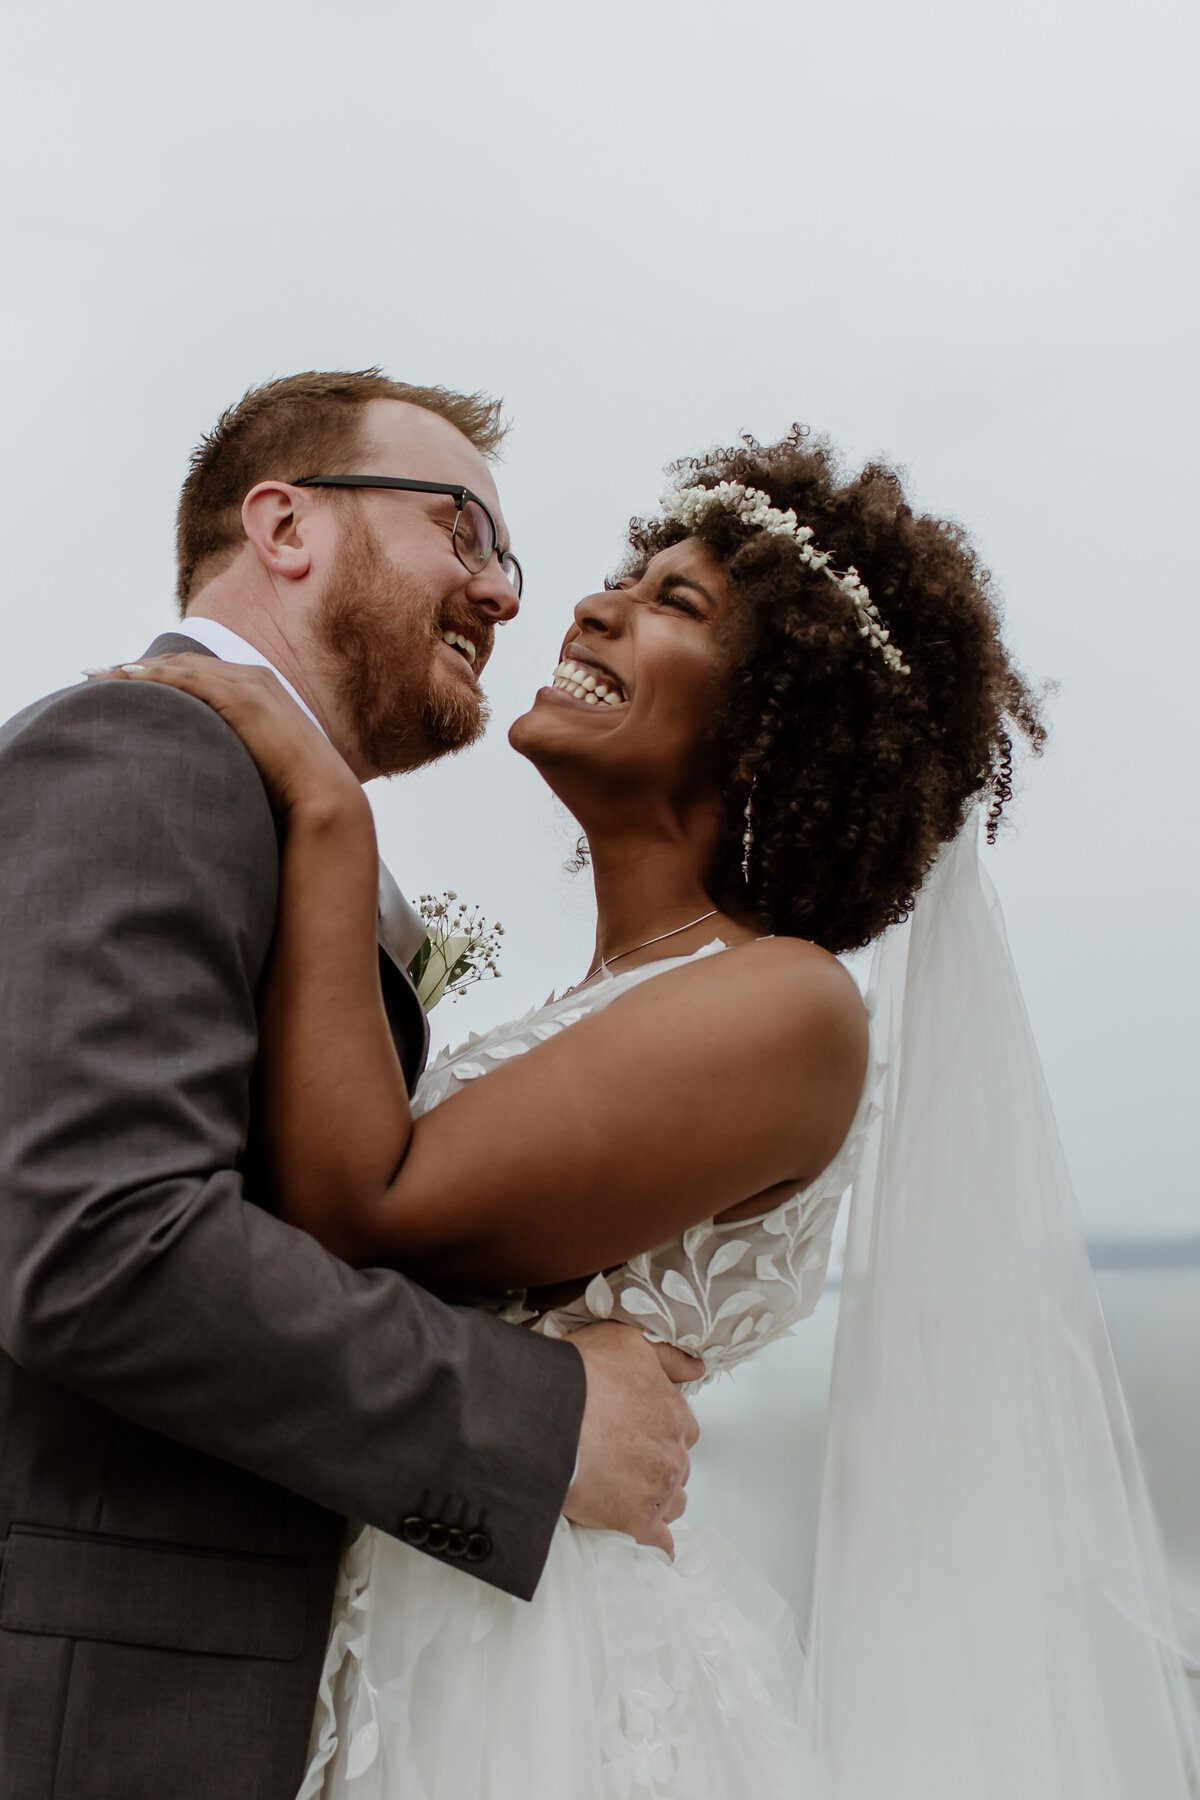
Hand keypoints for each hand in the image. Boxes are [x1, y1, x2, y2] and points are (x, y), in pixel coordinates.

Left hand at [85, 656, 363, 822]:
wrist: (323, 797)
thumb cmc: (294, 794)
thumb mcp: (261, 764)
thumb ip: (237, 754)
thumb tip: (213, 772)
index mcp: (260, 691)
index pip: (201, 673)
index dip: (161, 675)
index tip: (128, 681)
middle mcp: (254, 678)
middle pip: (184, 664)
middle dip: (140, 668)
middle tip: (99, 674)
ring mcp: (248, 684)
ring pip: (179, 667)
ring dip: (135, 670)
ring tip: (98, 676)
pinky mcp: (241, 697)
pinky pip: (187, 679)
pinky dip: (153, 677)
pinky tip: (124, 679)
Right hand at [563, 1323, 701, 1556]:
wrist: (548, 1411)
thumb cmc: (583, 1372)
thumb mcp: (627, 1342)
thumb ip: (667, 1357)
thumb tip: (695, 1368)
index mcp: (675, 1413)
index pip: (683, 1430)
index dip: (660, 1432)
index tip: (638, 1434)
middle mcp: (673, 1453)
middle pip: (677, 1467)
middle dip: (656, 1465)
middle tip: (623, 1461)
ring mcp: (657, 1490)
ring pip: (671, 1503)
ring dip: (655, 1500)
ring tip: (625, 1495)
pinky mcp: (635, 1521)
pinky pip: (658, 1543)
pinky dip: (654, 1545)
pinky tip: (646, 1542)